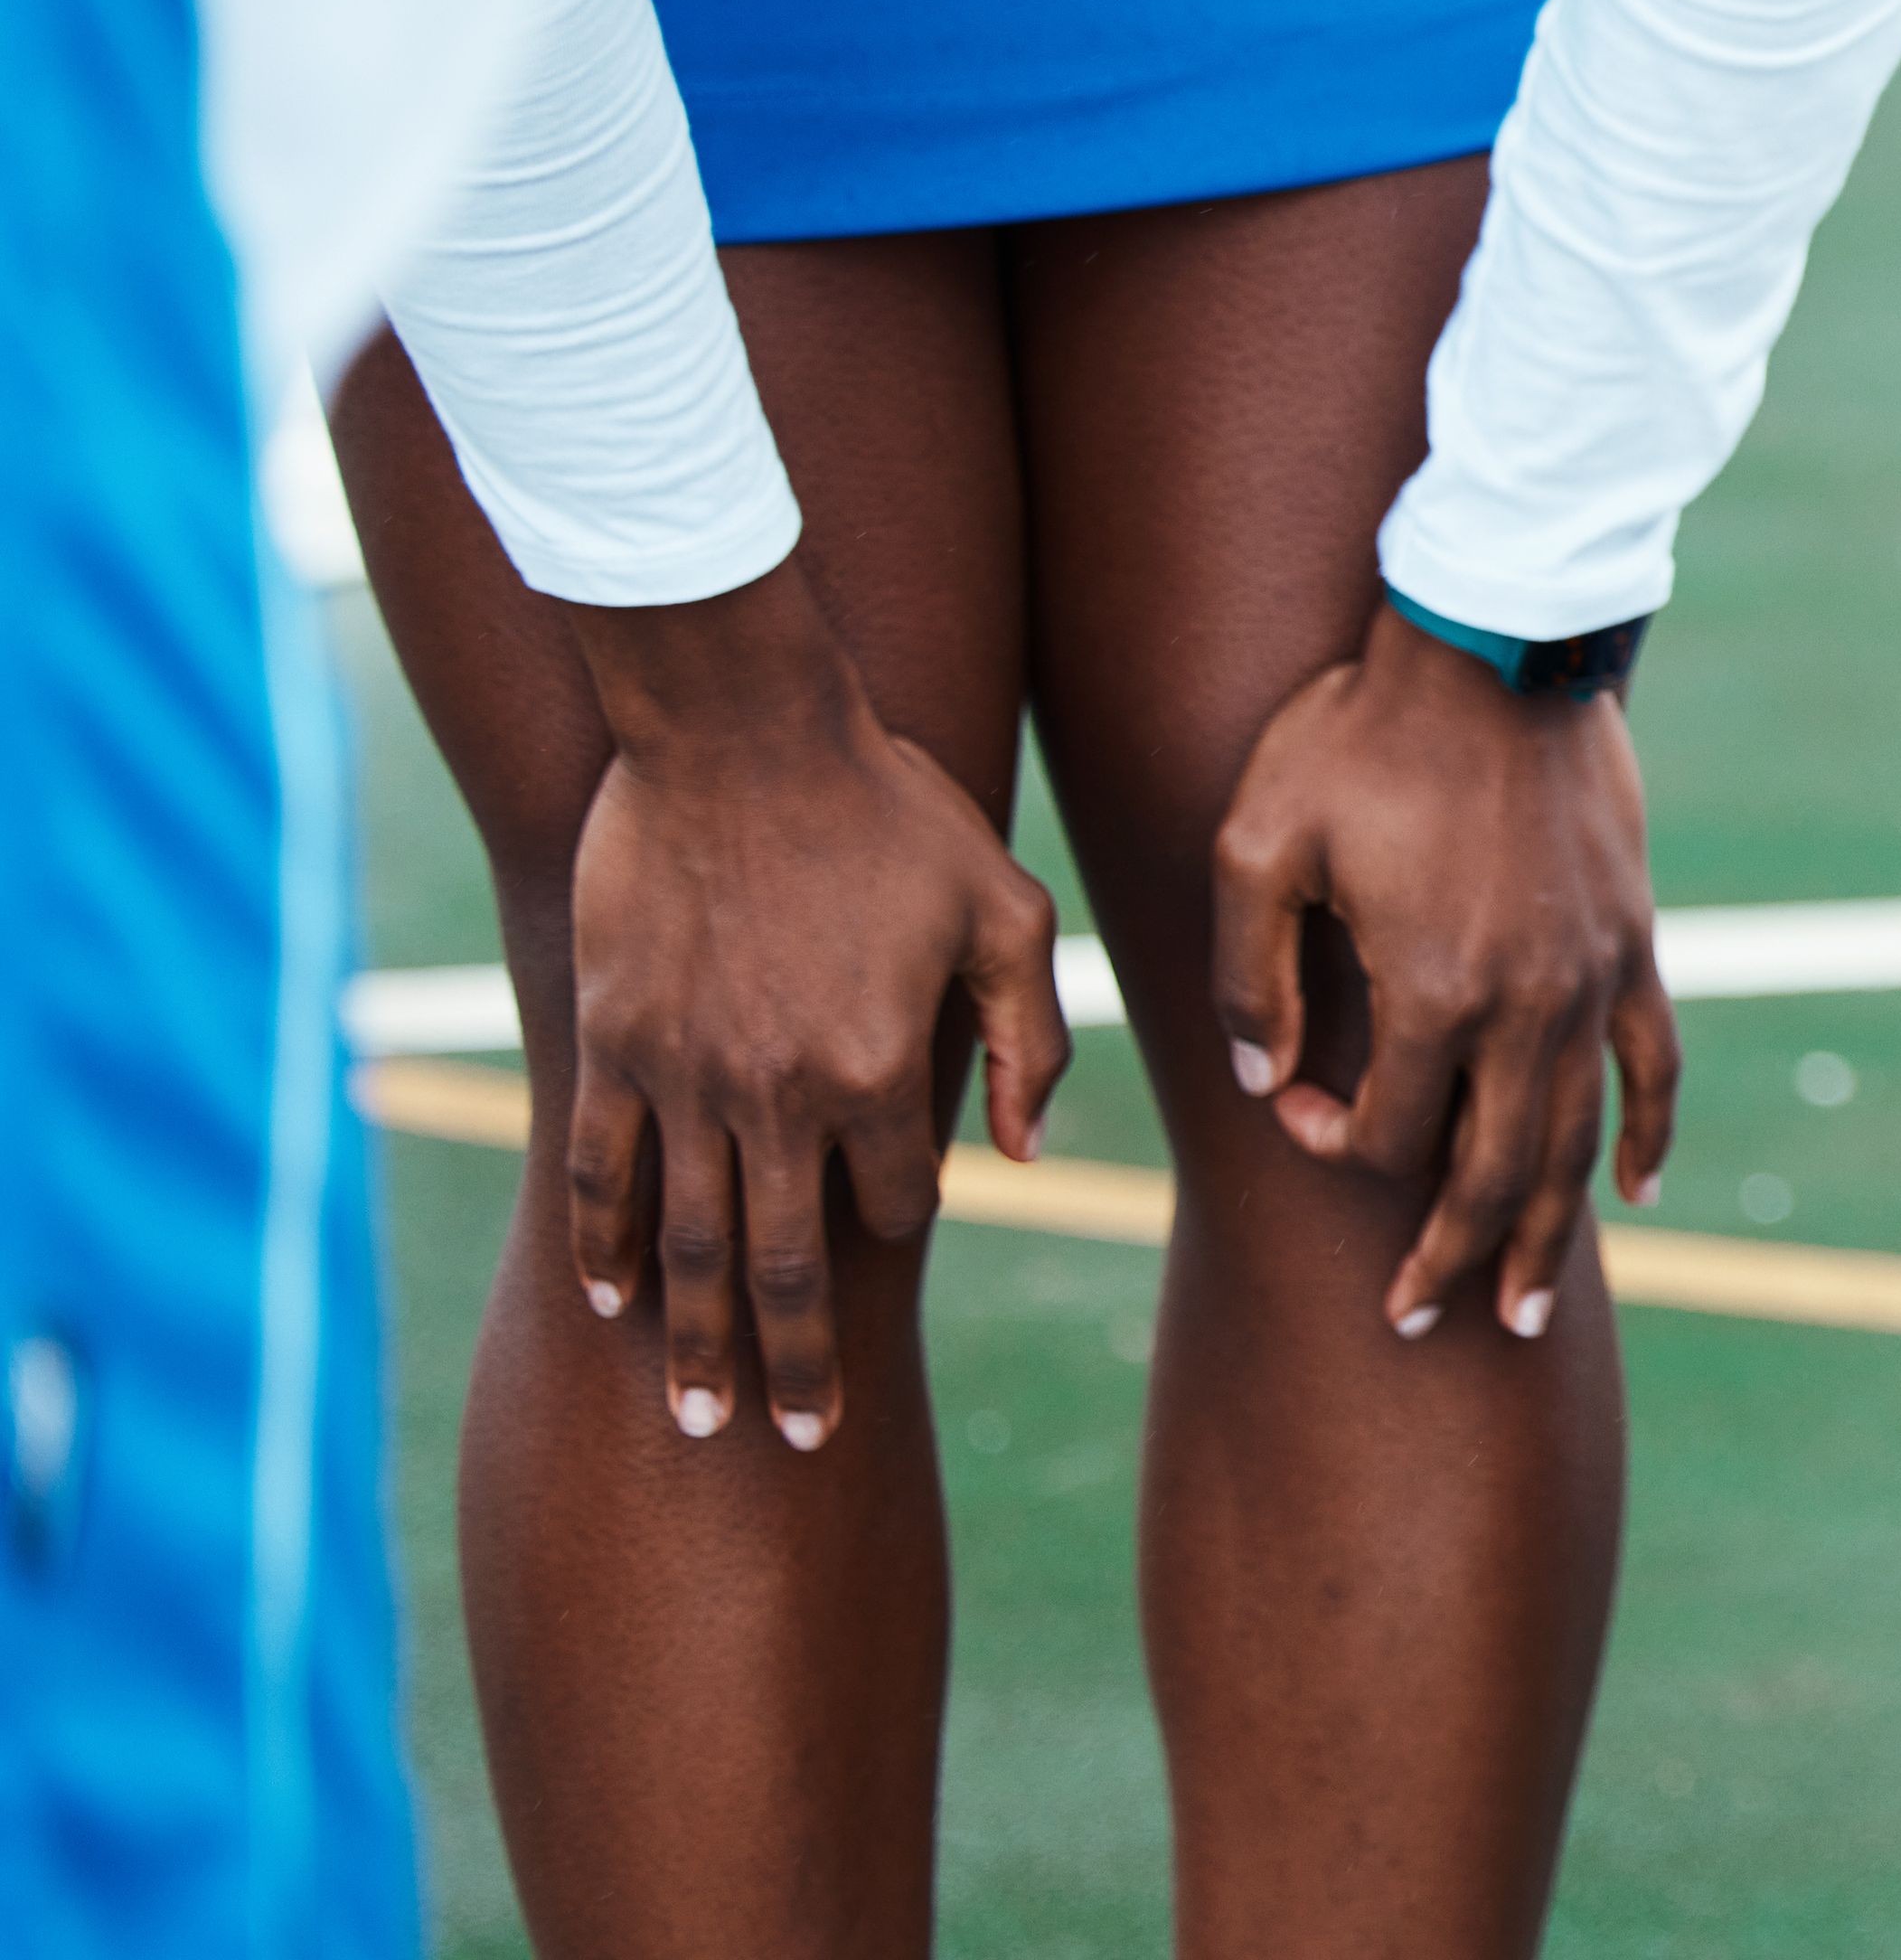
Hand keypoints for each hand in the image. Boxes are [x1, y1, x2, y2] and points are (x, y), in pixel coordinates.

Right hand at [557, 568, 1067, 1453]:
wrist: (743, 731)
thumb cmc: (893, 809)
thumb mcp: (1006, 907)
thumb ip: (1029, 1036)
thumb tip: (1028, 1153)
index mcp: (880, 1068)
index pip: (901, 1196)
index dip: (905, 1217)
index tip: (896, 1234)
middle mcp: (777, 1094)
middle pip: (788, 1264)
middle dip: (792, 1365)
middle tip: (794, 1442)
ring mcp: (684, 1075)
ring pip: (692, 1241)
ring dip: (694, 1338)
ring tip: (698, 1415)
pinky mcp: (613, 1043)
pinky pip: (598, 1169)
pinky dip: (602, 1240)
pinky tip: (608, 1298)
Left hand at [1208, 610, 1683, 1343]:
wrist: (1500, 637)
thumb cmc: (1361, 731)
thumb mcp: (1261, 840)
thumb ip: (1249, 975)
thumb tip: (1257, 1075)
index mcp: (1430, 988)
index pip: (1382, 1128)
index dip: (1325, 1138)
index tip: (1287, 1101)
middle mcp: (1524, 1003)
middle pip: (1490, 1173)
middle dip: (1447, 1258)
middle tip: (1415, 1323)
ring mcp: (1591, 976)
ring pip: (1574, 1140)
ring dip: (1548, 1235)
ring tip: (1524, 1312)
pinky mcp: (1632, 941)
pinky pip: (1651, 1060)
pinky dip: (1648, 1132)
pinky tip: (1636, 1190)